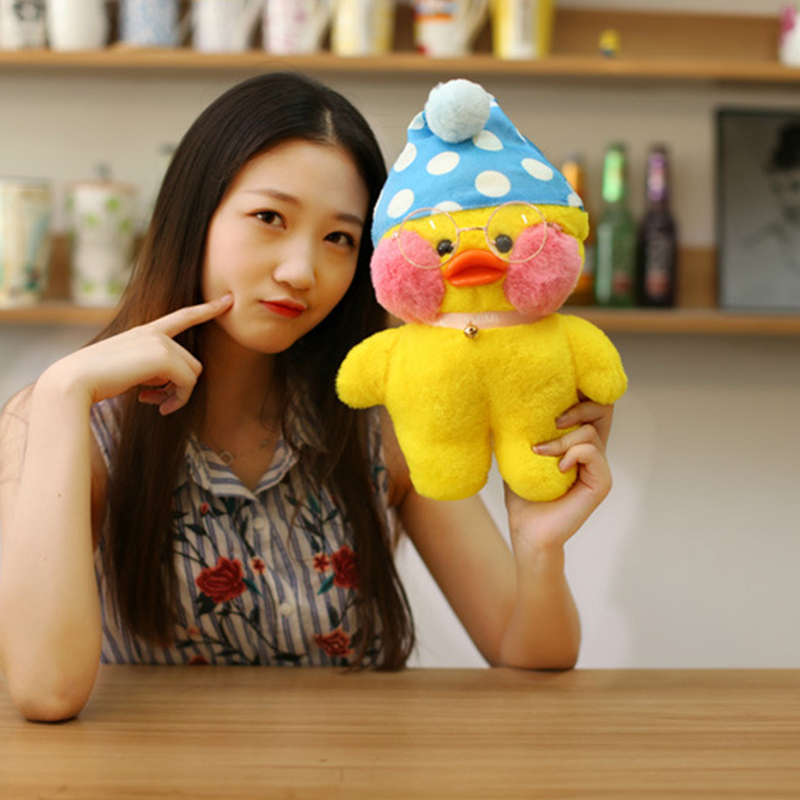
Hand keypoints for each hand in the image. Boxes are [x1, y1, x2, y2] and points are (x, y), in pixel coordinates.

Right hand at [42, 294, 233, 415]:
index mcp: (146, 331)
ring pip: (192, 374)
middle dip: (179, 387)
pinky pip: (188, 383)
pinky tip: (157, 407)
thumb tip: (176, 387)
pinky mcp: (163, 356)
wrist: (74, 380)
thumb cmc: (96, 380)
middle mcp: (155, 332)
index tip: (229, 300)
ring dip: (178, 395)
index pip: (182, 316)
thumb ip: (154, 370)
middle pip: (192, 364)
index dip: (207, 309)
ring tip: (154, 403)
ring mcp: (160, 342)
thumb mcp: (128, 370)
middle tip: (156, 401)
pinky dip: (178, 400)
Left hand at [504, 398, 613, 554]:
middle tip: (553, 420)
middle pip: (604, 407)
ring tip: (541, 453)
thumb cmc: (523, 493)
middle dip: (578, 404)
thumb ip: (522, 426)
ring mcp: (599, 466)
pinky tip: (558, 469)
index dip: (580, 389)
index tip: (553, 392)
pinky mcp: (601, 482)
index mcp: (577, 439)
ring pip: (589, 432)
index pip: (591, 402)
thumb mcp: (519, 451)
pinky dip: (571, 454)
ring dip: (561, 439)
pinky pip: (592, 452)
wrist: (527, 530)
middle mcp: (593, 449)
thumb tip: (504, 396)